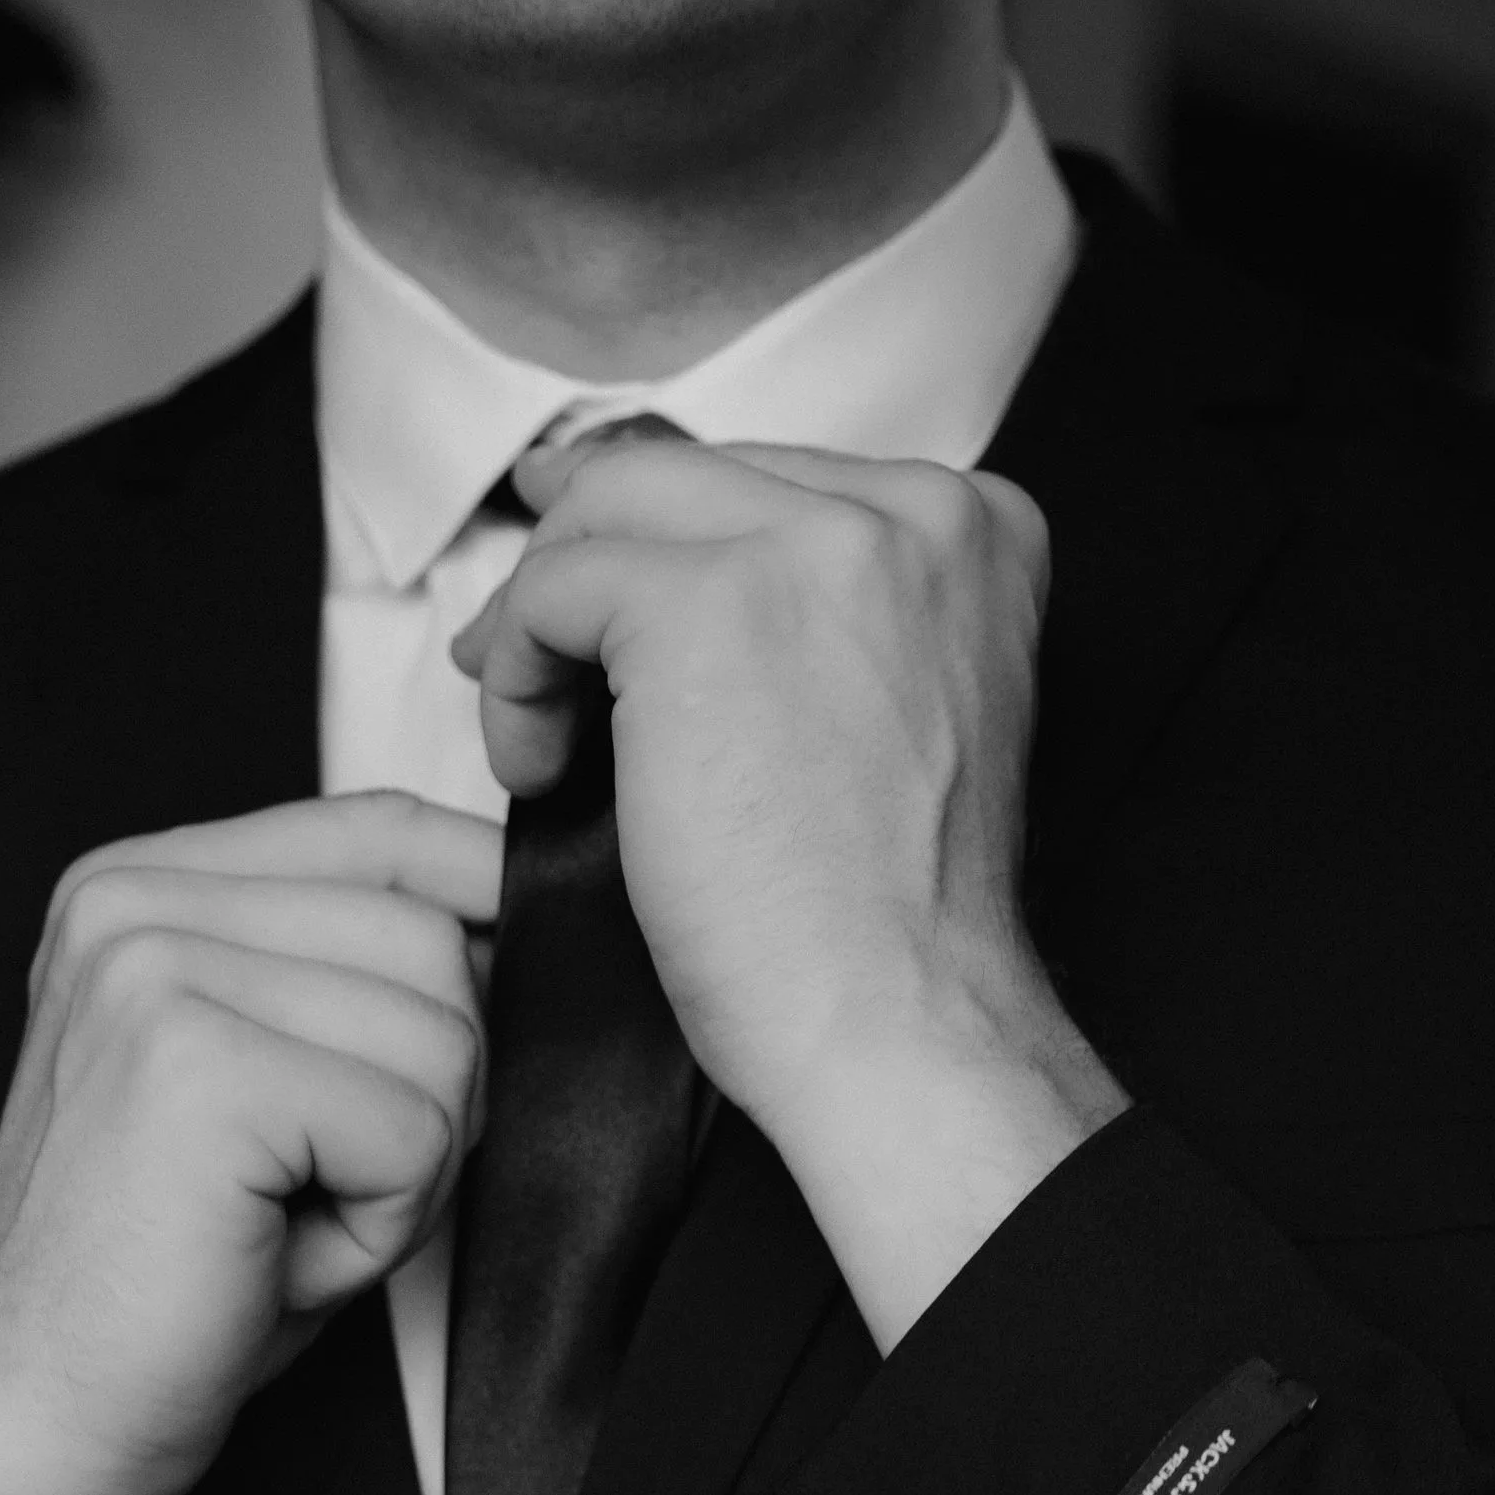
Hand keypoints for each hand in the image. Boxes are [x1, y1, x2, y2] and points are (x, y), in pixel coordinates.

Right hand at [0, 793, 497, 1494]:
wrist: (24, 1423)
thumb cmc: (165, 1269)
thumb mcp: (266, 1075)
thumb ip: (348, 972)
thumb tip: (512, 918)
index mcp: (141, 889)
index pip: (379, 827)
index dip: (477, 888)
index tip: (509, 955)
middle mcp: (134, 907)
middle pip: (433, 936)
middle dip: (434, 1086)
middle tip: (320, 1181)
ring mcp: (155, 974)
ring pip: (443, 1035)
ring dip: (410, 1165)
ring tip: (286, 1217)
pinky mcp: (197, 1068)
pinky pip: (417, 1127)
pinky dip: (384, 1223)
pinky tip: (275, 1255)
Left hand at [451, 440, 1127, 1348]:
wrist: (903, 1019)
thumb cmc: (883, 909)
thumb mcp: (888, 703)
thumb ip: (815, 608)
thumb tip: (642, 536)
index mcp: (977, 526)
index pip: (772, 477)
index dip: (668, 547)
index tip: (604, 610)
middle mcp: (914, 508)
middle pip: (684, 474)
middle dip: (583, 559)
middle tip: (516, 651)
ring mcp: (817, 542)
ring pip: (608, 511)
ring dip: (540, 617)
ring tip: (534, 727)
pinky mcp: (706, 603)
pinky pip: (552, 589)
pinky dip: (517, 676)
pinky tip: (537, 764)